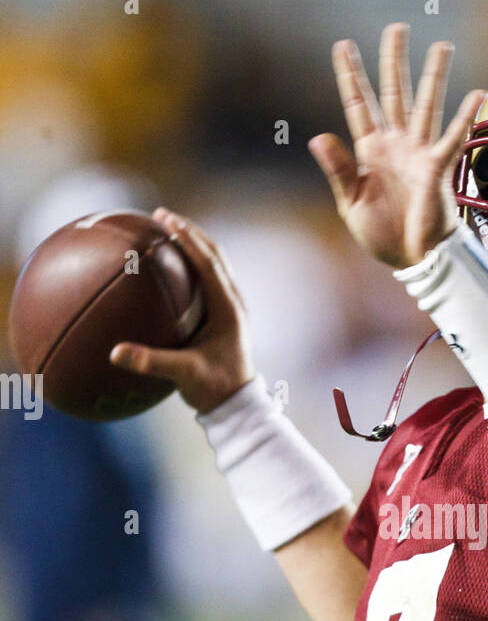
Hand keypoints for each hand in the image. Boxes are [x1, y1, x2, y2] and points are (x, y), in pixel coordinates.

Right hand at [109, 208, 255, 414]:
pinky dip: (194, 263)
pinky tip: (172, 264)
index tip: (166, 220)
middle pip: (214, 254)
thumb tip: (115, 353)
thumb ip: (151, 362)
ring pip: (215, 263)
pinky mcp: (226, 315)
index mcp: (228, 308)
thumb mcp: (183, 374)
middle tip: (161, 215)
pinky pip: (211, 278)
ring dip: (194, 243)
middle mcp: (234, 302)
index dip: (187, 239)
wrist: (237, 405)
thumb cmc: (213, 389)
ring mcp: (232, 307)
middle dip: (188, 231)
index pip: (208, 262)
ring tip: (168, 228)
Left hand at [309, 22, 484, 268]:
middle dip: (393, 60)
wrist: (412, 259)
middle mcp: (395, 144)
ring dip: (434, 75)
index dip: (350, 75)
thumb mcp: (351, 203)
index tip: (342, 45)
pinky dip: (465, 116)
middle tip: (396, 28)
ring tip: (441, 45)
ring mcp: (418, 153)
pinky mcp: (438, 167)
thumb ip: (338, 170)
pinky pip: (453, 137)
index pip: (357, 104)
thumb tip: (317, 137)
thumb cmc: (382, 235)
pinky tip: (476, 92)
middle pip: (394, 93)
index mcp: (370, 151)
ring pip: (426, 104)